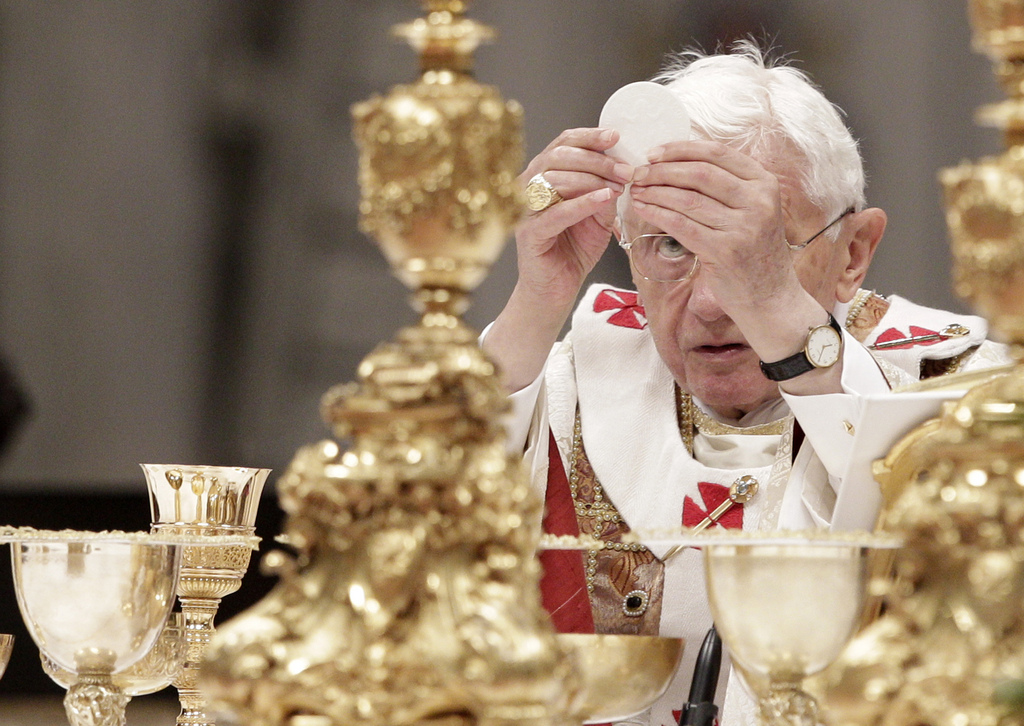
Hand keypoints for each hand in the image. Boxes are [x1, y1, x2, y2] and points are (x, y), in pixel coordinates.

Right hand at [515, 127, 632, 308]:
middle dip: (597, 159)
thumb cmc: (573, 250)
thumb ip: (605, 190)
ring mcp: (525, 210)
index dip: (588, 137)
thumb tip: (623, 168)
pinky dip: (582, 203)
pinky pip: (556, 212)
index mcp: (543, 177)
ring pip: (555, 179)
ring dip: (593, 179)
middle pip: (559, 156)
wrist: (556, 289)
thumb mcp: (597, 215)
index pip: (562, 144)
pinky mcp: (529, 234)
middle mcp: (529, 188)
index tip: (615, 136)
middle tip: (625, 169)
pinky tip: (604, 198)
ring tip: (619, 186)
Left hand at [628, 139, 796, 314]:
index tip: (654, 153)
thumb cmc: (753, 251)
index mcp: (764, 183)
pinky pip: (682, 225)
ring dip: (655, 192)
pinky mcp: (725, 250)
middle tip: (638, 173)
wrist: (769, 296)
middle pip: (699, 173)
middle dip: (662, 171)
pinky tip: (643, 209)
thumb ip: (727, 186)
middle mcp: (758, 201)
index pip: (717, 153)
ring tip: (637, 190)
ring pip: (687, 199)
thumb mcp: (753, 210)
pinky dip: (657, 214)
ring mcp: (743, 226)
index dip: (681, 150)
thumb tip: (677, 164)